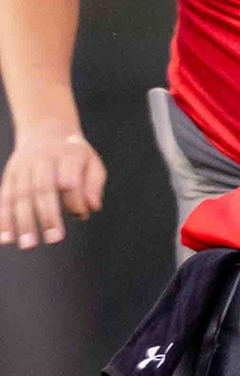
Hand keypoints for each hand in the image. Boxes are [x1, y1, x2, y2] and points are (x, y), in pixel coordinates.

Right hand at [3, 130, 103, 247]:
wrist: (45, 131)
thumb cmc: (74, 154)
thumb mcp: (92, 162)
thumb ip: (94, 184)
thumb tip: (92, 208)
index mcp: (66, 154)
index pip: (69, 180)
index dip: (74, 200)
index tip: (81, 215)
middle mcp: (41, 159)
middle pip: (42, 189)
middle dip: (47, 215)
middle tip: (54, 239)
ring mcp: (22, 167)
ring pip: (19, 195)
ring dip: (21, 221)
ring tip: (26, 244)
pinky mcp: (9, 176)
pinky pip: (4, 198)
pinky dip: (2, 218)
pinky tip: (4, 238)